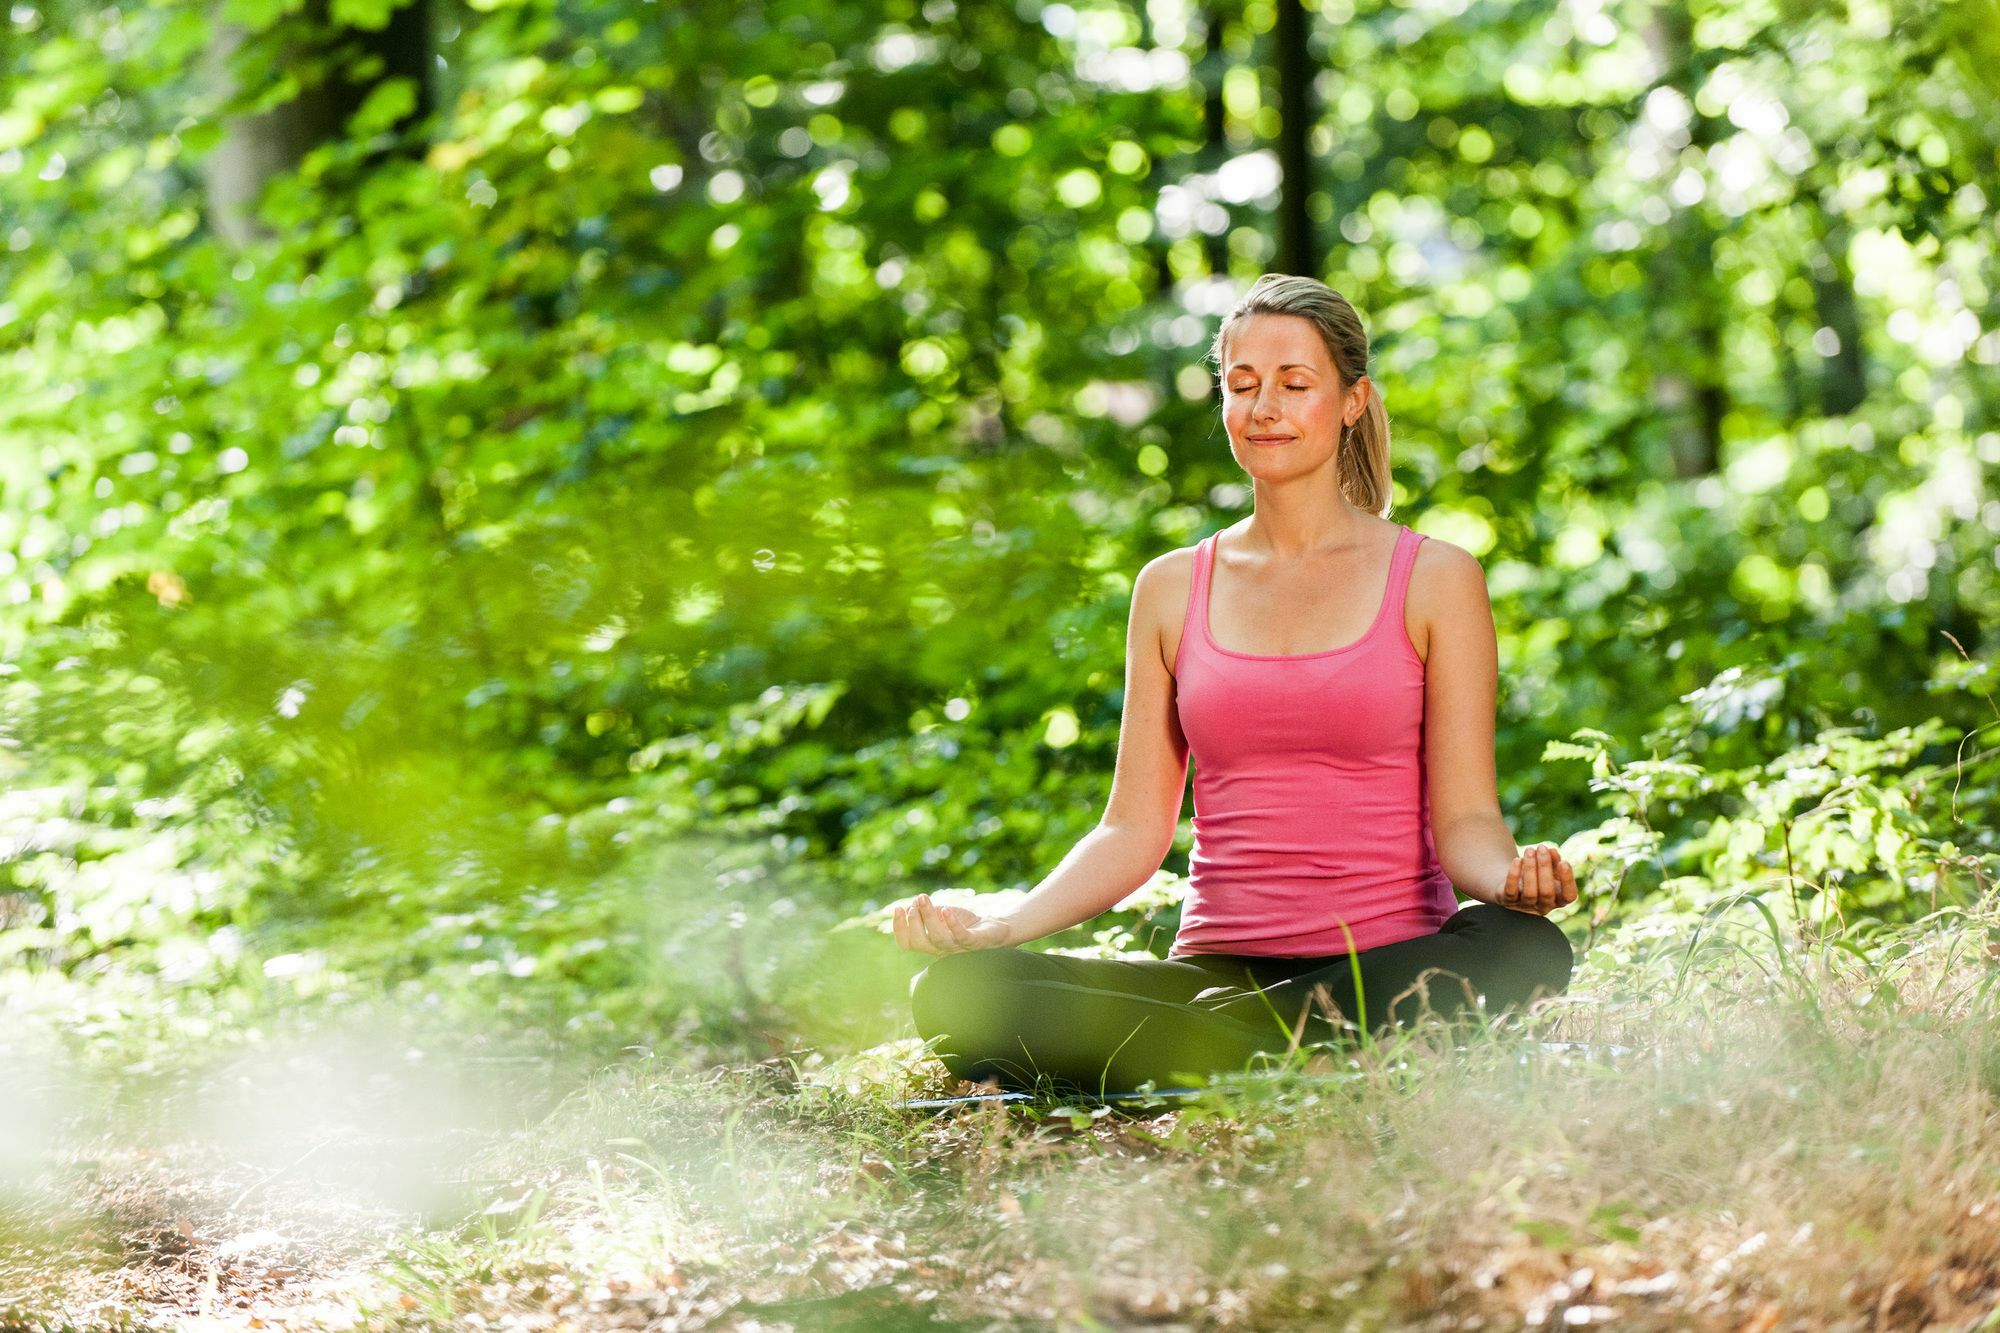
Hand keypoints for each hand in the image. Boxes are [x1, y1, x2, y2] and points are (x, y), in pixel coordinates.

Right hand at [891, 892, 1014, 954]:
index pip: (907, 943)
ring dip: (928, 918)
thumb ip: (928, 912)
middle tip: (914, 903)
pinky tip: (946, 910)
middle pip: (920, 941)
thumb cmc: (966, 924)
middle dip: (913, 921)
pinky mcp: (974, 942)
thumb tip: (913, 903)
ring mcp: (958, 947)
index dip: (899, 928)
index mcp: (930, 944)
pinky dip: (952, 924)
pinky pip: (961, 936)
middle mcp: (941, 949)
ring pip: (938, 938)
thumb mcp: (943, 915)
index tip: (898, 909)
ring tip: (923, 899)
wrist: (995, 929)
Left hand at [1499, 842, 1577, 915]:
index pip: (1569, 896)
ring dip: (1530, 868)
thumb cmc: (1538, 875)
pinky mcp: (1508, 902)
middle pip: (1547, 892)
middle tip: (1542, 848)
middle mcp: (1543, 907)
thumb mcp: (1549, 868)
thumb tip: (1552, 851)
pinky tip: (1517, 860)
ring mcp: (1525, 906)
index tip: (1564, 862)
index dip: (1567, 881)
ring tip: (1529, 850)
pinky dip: (1514, 874)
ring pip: (1530, 892)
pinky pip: (1511, 891)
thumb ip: (1554, 860)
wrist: (1514, 883)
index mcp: (1559, 900)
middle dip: (1545, 868)